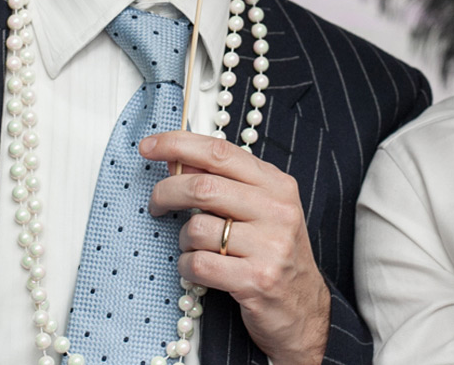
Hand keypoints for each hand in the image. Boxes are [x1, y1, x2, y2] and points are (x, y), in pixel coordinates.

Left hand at [140, 131, 329, 364]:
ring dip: (183, 241)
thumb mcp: (258, 209)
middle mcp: (277, 209)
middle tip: (156, 204)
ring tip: (197, 249)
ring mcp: (270, 245)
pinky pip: (199, 264)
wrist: (304, 309)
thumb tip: (179, 160)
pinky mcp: (257, 279)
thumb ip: (223, 182)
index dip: (179, 144)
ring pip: (197, 228)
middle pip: (203, 187)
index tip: (149, 146)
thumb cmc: (274, 253)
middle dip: (167, 193)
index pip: (220, 152)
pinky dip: (187, 267)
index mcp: (277, 184)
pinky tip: (199, 270)